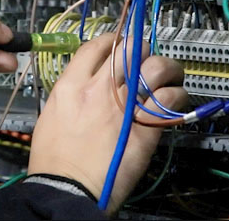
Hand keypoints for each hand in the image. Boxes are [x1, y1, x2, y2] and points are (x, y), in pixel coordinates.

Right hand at [27, 33, 187, 214]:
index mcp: (71, 86)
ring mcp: (124, 105)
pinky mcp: (145, 126)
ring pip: (157, 66)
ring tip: (169, 78)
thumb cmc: (54, 161)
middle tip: (147, 62)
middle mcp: (98, 89)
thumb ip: (72, 97)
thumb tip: (86, 91)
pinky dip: (177, 96)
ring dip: (167, 69)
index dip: (114, 40)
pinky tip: (175, 103)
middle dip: (143, 50)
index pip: (97, 46)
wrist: (66, 188)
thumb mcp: (51, 117)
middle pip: (131, 48)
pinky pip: (170, 98)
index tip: (120, 45)